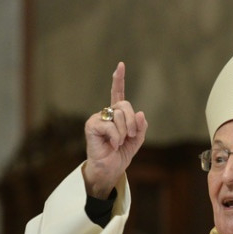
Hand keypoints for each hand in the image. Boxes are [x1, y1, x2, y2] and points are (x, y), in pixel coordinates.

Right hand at [82, 61, 147, 198]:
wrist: (110, 169)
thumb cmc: (120, 154)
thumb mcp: (137, 140)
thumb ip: (141, 127)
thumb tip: (140, 113)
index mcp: (117, 115)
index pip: (118, 94)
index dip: (119, 79)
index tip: (121, 65)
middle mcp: (106, 113)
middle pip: (125, 105)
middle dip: (132, 122)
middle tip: (130, 137)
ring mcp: (98, 118)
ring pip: (119, 115)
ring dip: (124, 133)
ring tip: (119, 143)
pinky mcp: (91, 125)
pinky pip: (110, 126)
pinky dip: (116, 138)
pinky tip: (112, 145)